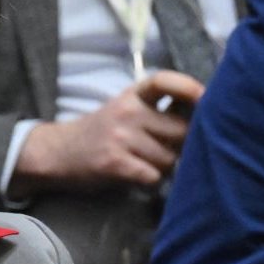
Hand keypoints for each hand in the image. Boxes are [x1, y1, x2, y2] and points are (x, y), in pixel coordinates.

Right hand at [12, 71, 203, 191]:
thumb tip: (205, 117)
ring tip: (148, 165)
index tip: (204, 98)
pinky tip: (140, 178)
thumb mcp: (125, 110)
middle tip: (170, 151)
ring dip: (166, 168)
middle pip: (180, 130)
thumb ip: (158, 110)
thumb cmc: (102, 133)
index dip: (188, 87)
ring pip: (169, 158)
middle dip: (183, 146)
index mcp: (133, 95)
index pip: (164, 81)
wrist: (58, 152)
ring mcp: (120, 137)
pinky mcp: (114, 163)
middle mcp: (127, 111)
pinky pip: (153, 176)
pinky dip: (152, 182)